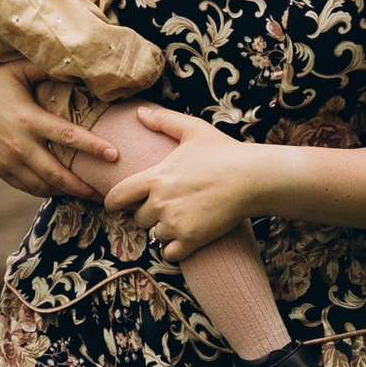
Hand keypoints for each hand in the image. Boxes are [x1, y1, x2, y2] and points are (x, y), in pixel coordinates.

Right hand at [0, 59, 118, 199]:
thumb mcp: (18, 69)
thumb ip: (48, 69)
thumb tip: (81, 64)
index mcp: (27, 118)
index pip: (68, 137)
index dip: (93, 147)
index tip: (115, 155)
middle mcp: (18, 144)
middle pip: (57, 174)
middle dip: (83, 186)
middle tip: (107, 192)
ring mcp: (7, 160)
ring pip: (42, 186)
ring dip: (66, 193)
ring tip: (88, 196)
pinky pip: (25, 186)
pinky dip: (45, 191)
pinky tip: (60, 190)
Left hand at [104, 106, 261, 257]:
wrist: (251, 179)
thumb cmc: (223, 152)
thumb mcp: (192, 130)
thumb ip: (163, 121)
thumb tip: (140, 112)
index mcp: (155, 178)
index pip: (118, 196)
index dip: (113, 203)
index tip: (116, 207)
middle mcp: (160, 203)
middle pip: (139, 218)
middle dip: (148, 214)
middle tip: (166, 207)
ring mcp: (175, 223)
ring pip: (156, 235)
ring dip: (164, 230)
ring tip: (182, 218)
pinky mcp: (191, 239)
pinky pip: (170, 254)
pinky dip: (175, 249)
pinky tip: (185, 239)